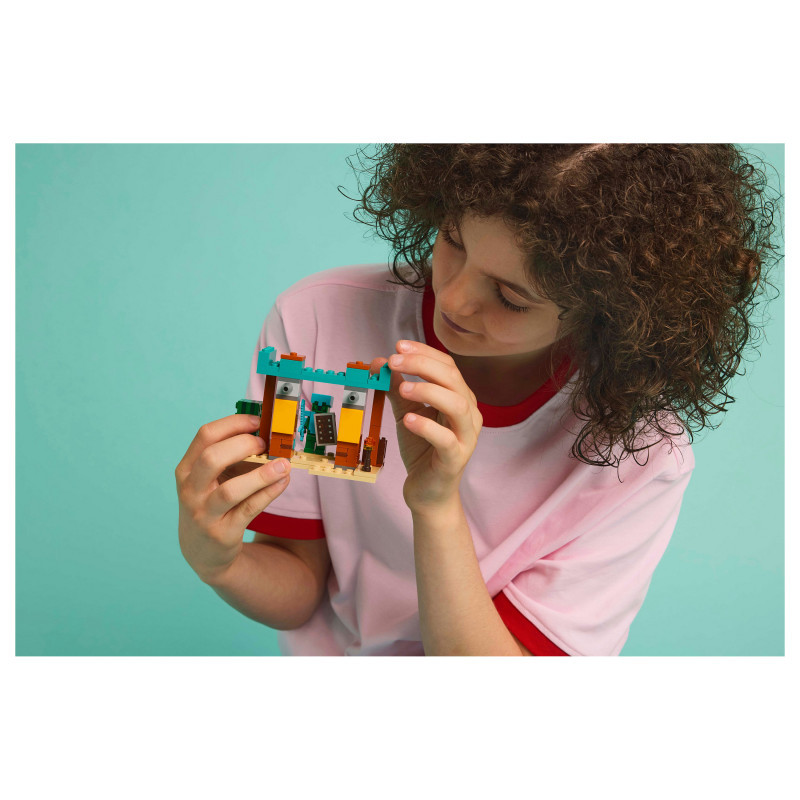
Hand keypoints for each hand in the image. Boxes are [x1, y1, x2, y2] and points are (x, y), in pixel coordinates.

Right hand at [175, 413, 292, 582]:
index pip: (205, 435)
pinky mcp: (221, 533)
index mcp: (186, 469)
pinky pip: (248, 510)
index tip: (258, 421)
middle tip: (265, 444)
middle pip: (212, 458)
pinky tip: (283, 482)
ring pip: (230, 490)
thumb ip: (233, 457)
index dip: (234, 423)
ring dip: (261, 475)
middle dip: (243, 445)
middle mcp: (189, 490)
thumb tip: (269, 435)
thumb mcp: (213, 478)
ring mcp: (203, 514)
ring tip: (283, 464)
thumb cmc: (213, 503)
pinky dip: (268, 493)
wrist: (203, 551)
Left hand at [371, 340, 481, 513]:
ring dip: (428, 391)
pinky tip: (408, 420)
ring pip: (456, 405)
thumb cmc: (422, 449)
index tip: (397, 347)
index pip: (447, 365)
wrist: (428, 491)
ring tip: (403, 388)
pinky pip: (446, 439)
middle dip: (422, 365)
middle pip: (453, 379)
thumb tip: (379, 363)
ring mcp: (466, 437)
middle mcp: (469, 414)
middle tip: (394, 361)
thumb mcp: (407, 412)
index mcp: (460, 398)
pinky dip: (427, 426)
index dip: (423, 352)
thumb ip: (395, 388)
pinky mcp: (455, 458)